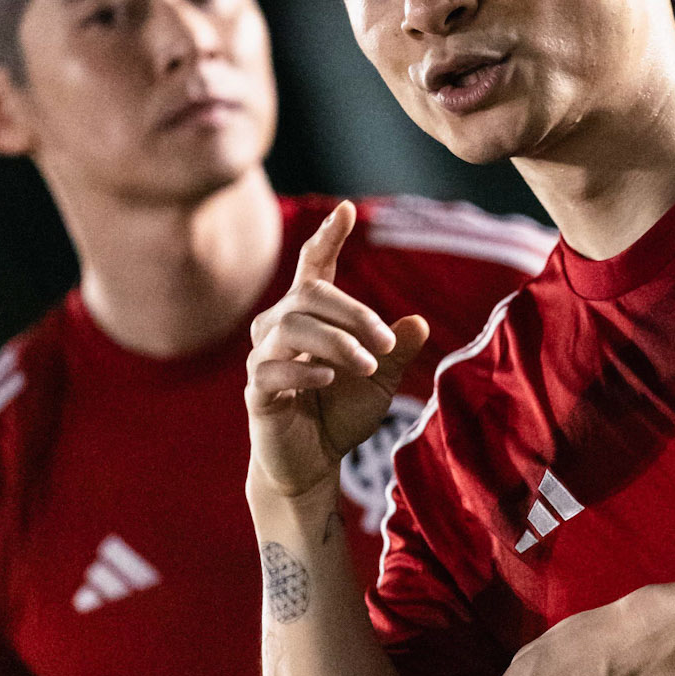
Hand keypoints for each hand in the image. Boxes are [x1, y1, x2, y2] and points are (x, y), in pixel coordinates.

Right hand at [246, 203, 427, 499]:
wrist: (313, 465)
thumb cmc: (340, 415)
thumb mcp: (380, 381)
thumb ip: (395, 352)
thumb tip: (418, 322)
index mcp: (311, 318)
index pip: (314, 267)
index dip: (327, 238)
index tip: (346, 210)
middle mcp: (281, 329)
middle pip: (309, 296)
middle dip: (353, 313)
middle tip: (386, 344)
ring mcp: (265, 357)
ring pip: (291, 326)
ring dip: (336, 342)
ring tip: (367, 364)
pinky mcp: (257, 391)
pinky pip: (270, 367)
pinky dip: (304, 370)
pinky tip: (329, 380)